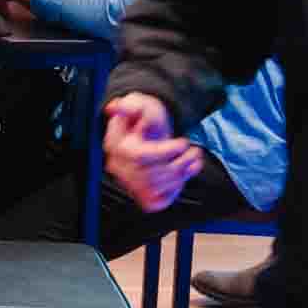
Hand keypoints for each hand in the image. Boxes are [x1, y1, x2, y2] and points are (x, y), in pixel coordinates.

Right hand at [102, 93, 200, 212]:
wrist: (151, 134)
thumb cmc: (147, 119)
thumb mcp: (142, 105)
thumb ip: (132, 105)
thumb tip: (116, 107)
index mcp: (114, 145)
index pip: (139, 156)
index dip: (166, 152)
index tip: (183, 142)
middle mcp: (118, 167)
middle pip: (150, 175)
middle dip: (178, 163)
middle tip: (193, 150)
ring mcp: (129, 183)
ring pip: (157, 188)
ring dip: (181, 173)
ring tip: (192, 157)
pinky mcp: (141, 195)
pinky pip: (158, 201)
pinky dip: (175, 190)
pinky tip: (185, 173)